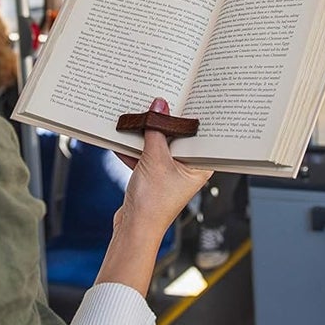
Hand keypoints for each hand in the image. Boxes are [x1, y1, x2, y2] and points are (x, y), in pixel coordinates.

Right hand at [96, 98, 211, 294]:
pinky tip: (124, 134)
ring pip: (159, 145)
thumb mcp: (155, 159)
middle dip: (164, 122)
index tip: (188, 95)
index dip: (193, 116)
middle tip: (159, 101)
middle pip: (177, 137)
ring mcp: (169, 173)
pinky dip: (136, 146)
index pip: (201, 134)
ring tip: (138, 115)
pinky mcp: (152, 177)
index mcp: (200, 166)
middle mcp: (188, 168)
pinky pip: (146, 155)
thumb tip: (159, 106)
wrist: (133, 229)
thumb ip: (156, 130)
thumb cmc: (152, 203)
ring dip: (147, 134)